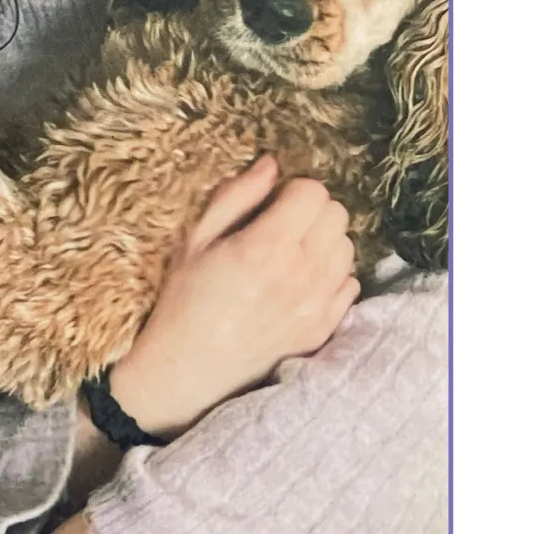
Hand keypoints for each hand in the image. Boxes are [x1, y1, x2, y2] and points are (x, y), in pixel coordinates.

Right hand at [111, 156, 358, 438]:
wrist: (189, 369)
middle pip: (337, 215)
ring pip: (347, 248)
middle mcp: (300, 274)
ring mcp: (317, 304)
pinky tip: (299, 282)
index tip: (271, 203)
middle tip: (281, 225)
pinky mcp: (324, 328)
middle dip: (311, 211)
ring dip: (324, 242)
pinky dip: (331, 275)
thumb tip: (271, 164)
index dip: (292, 189)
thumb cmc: (185, 299)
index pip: (313, 191)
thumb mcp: (196, 238)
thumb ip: (236, 196)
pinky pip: (349, 283)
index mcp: (265, 246)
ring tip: (291, 254)